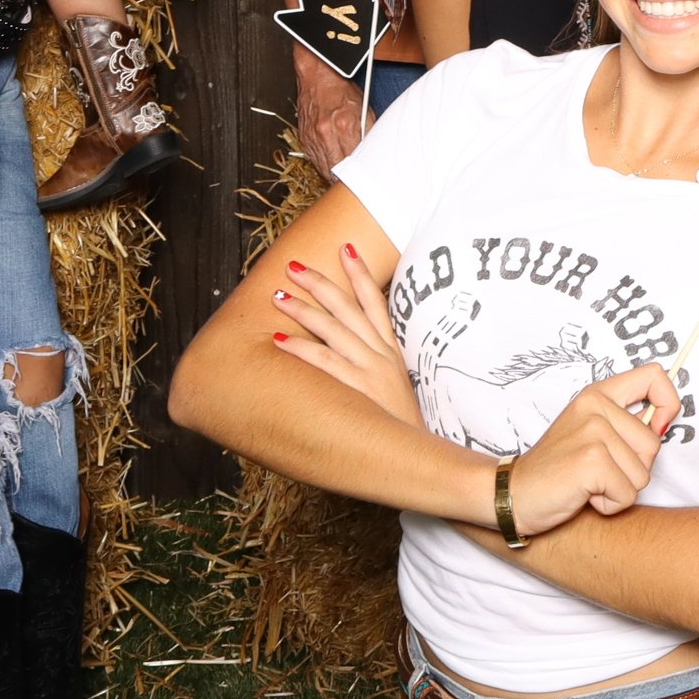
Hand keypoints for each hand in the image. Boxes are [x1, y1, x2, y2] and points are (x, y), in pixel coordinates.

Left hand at [270, 245, 421, 425]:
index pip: (375, 301)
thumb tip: (351, 346)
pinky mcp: (359, 391)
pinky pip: (326, 364)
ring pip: (334, 330)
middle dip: (321, 282)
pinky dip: (302, 349)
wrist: (419, 452)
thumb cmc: (399, 422)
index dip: (360, 273)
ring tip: (279, 296)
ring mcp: (371, 370)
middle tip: (293, 266)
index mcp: (391, 350)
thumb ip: (376, 363)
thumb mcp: (395, 385)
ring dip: (304, 310)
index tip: (345, 246)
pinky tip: (280, 340)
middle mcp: (381, 354)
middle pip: (348, 308)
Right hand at [294, 46, 366, 182]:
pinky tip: (331, 165)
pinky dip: (323, 165)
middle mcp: (326, 133)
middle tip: (354, 185)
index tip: (365, 179)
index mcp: (345, 125)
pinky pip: (314, 160)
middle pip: (336, 170)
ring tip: (342, 178)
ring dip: (333, 176)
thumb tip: (375, 150)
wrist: (318, 76)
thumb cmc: (341, 89)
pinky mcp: (304, 139)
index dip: (359, 173)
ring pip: (323, 169)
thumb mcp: (365, 108)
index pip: (354, 161)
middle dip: (345, 179)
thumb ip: (369, 132)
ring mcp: (313, 137)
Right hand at [509, 364, 681, 537]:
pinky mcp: (591, 461)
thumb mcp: (589, 432)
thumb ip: (624, 423)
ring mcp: (593, 431)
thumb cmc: (557, 470)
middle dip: (634, 470)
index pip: (654, 376)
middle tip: (598, 472)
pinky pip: (628, 494)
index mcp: (597, 394)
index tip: (657, 428)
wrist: (515, 495)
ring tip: (589, 484)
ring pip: (643, 474)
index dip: (669, 403)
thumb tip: (665, 422)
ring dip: (621, 490)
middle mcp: (595, 406)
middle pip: (653, 443)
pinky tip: (585, 496)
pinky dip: (610, 506)